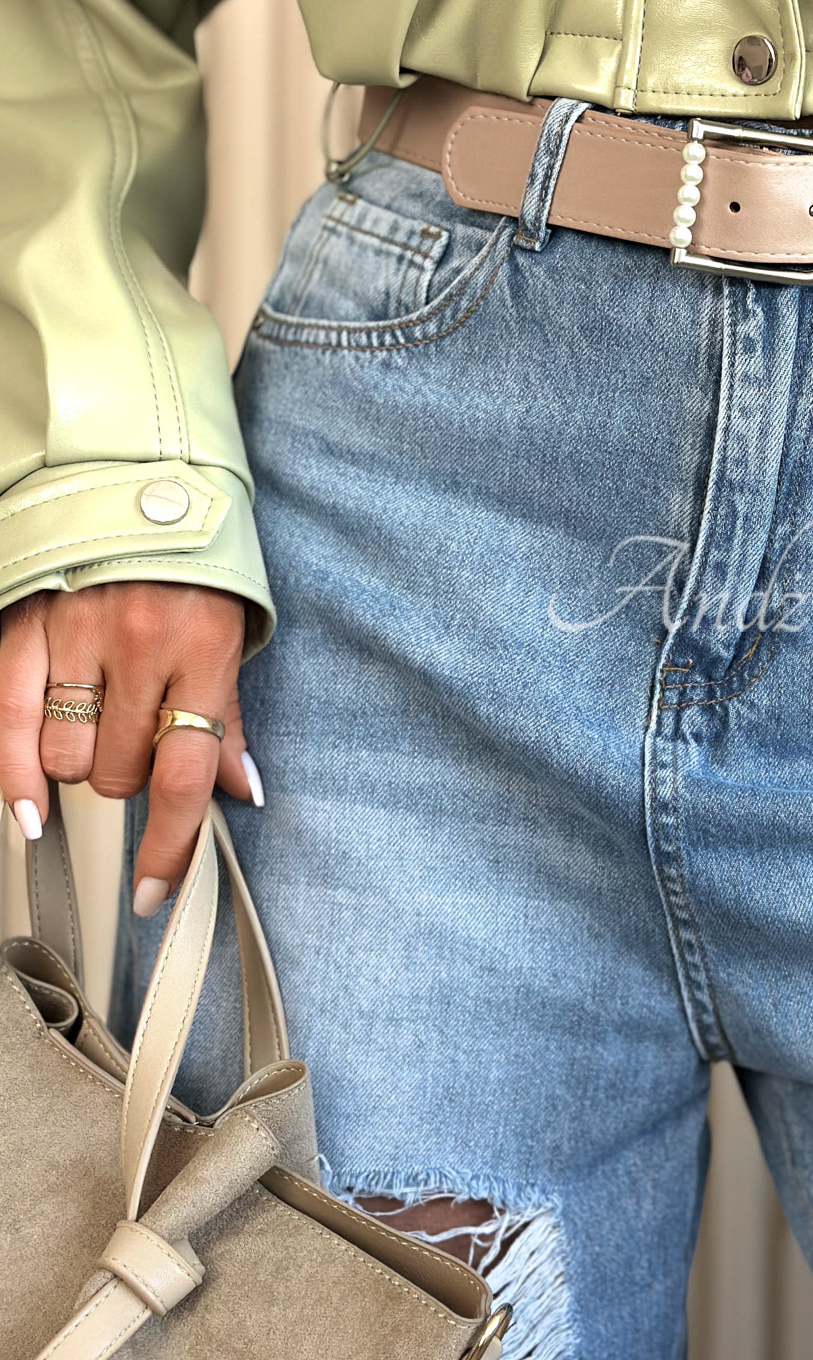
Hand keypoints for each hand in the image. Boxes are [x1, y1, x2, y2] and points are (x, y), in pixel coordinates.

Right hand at [0, 584, 260, 917]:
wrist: (137, 468)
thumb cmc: (193, 558)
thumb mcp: (230, 631)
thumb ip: (228, 716)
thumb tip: (241, 793)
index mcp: (205, 650)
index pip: (186, 775)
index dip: (170, 847)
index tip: (155, 891)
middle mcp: (142, 644)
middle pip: (118, 773)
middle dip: (124, 777)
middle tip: (131, 740)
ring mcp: (78, 633)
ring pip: (65, 758)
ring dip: (76, 765)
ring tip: (91, 727)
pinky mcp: (24, 622)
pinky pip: (8, 721)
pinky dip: (16, 773)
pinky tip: (26, 805)